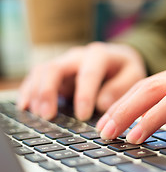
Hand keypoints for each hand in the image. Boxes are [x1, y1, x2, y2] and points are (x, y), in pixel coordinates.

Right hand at [18, 42, 146, 120]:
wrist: (119, 58)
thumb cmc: (126, 69)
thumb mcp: (133, 75)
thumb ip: (120, 88)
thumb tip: (102, 104)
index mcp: (99, 55)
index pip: (88, 73)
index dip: (84, 95)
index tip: (83, 116)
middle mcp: (78, 56)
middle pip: (56, 68)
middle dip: (49, 92)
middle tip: (49, 116)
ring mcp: (65, 63)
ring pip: (42, 72)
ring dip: (36, 93)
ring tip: (38, 115)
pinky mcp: (57, 72)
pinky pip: (37, 77)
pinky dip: (29, 90)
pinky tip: (25, 106)